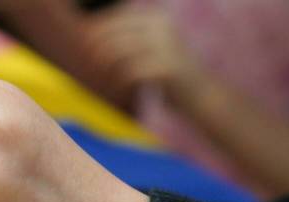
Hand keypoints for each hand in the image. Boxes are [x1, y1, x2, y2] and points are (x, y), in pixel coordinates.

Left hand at [86, 7, 203, 107]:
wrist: (203, 96)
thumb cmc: (170, 77)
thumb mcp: (151, 50)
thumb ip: (128, 40)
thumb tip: (88, 36)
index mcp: (157, 17)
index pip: (116, 18)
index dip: (96, 32)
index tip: (85, 47)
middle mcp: (161, 26)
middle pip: (113, 34)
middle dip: (96, 50)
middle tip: (89, 67)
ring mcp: (165, 45)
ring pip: (118, 53)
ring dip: (105, 69)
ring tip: (101, 82)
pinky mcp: (166, 67)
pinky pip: (129, 73)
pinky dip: (119, 84)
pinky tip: (118, 92)